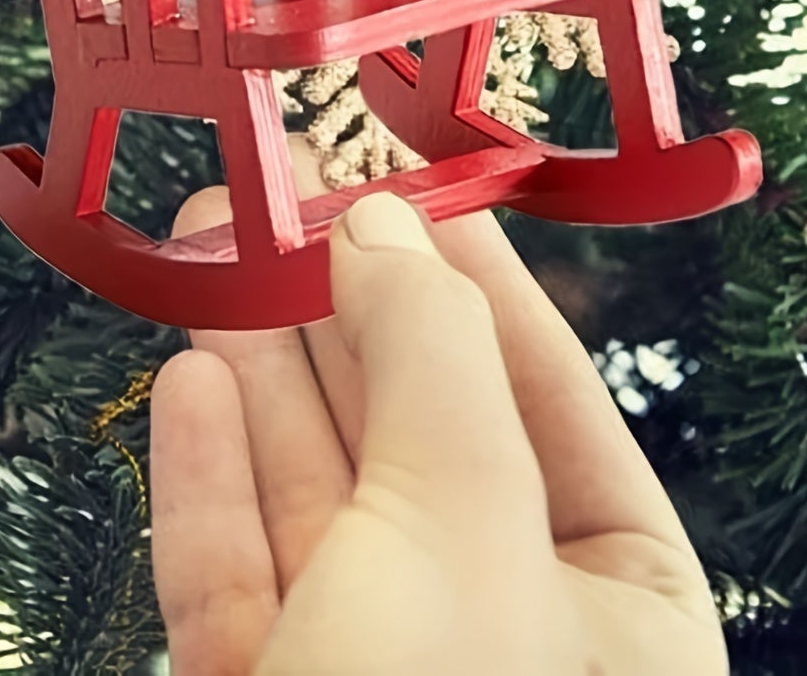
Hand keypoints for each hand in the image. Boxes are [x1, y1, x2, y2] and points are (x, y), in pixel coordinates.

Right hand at [152, 190, 726, 675]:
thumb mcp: (461, 528)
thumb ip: (427, 359)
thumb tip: (385, 228)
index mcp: (615, 613)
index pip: (549, 402)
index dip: (474, 281)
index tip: (404, 180)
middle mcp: (499, 640)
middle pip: (415, 430)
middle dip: (341, 307)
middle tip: (277, 191)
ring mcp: (369, 674)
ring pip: (315, 489)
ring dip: (262, 364)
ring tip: (211, 245)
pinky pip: (238, 571)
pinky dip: (210, 474)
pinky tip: (191, 378)